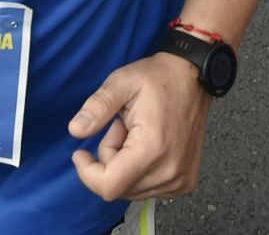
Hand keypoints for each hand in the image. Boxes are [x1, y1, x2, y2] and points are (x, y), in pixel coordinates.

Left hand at [68, 53, 211, 200]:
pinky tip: (146, 145)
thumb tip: (75, 130)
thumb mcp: (121, 82)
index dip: (88, 173)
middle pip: (118, 187)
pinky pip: (147, 189)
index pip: (109, 186)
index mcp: (152, 149)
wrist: (193, 78)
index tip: (80, 152)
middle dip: (108, 159)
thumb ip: (97, 107)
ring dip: (123, 165)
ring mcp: (180, 180)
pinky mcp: (185, 183)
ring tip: (135, 133)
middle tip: (120, 127)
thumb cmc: (158, 78)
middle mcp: (170, 172)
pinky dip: (138, 172)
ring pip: (131, 190)